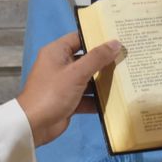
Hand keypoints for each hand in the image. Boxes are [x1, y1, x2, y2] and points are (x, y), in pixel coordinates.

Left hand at [17, 32, 121, 146]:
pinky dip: (99, 98)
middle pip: (87, 59)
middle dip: (105, 61)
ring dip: (104, 81)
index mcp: (57, 52)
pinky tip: (118, 98)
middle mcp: (60, 65)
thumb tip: (116, 43)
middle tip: (127, 57)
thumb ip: (97, 58)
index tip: (118, 38)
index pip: (79, 38)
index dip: (97, 37)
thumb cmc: (53, 92)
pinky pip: (87, 96)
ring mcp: (65, 84)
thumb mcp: (76, 73)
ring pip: (89, 78)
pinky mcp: (69, 100)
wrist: (34, 125)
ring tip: (128, 76)